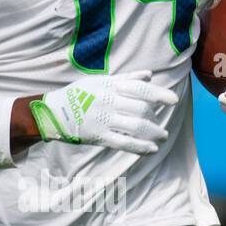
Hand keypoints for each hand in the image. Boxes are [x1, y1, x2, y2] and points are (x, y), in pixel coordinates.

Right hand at [31, 71, 177, 153]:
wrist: (51, 112)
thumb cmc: (78, 95)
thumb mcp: (99, 81)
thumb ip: (126, 79)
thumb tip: (149, 75)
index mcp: (110, 86)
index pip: (140, 88)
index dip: (159, 94)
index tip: (174, 101)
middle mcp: (108, 101)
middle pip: (141, 109)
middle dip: (155, 118)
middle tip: (161, 127)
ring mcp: (104, 119)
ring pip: (136, 126)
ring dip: (153, 133)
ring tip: (161, 137)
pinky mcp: (98, 136)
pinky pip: (124, 142)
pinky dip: (140, 147)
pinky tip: (151, 150)